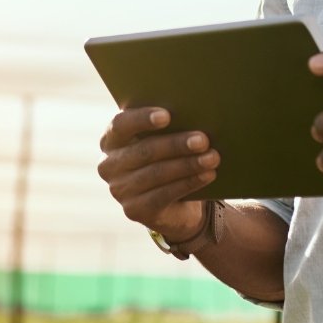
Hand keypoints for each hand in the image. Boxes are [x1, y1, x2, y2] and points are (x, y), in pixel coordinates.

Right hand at [97, 107, 219, 239]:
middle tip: (203, 139)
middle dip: (176, 144)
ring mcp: (119, 190)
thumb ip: (167, 126)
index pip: (121, 125)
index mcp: (111, 139)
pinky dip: (189, 183)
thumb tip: (194, 112)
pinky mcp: (134, 210)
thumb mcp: (163, 138)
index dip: (142, 119)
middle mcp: (109, 165)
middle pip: (144, 151)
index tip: (167, 115)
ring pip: (157, 173)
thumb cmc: (168, 157)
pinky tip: (207, 175)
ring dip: (188, 164)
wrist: (173, 203)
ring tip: (212, 157)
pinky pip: (164, 194)